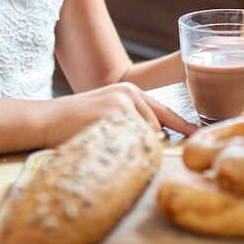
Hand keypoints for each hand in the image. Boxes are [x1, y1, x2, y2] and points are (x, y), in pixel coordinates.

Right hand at [44, 82, 197, 145]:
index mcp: (130, 91)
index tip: (199, 136)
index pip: (165, 112)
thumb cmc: (74, 122)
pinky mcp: (114, 116)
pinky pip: (131, 143)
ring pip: (145, 139)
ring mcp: (123, 104)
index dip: (183, 126)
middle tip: (119, 151)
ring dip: (132, 151)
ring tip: (107, 147)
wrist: (45, 120)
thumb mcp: (107, 111)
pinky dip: (123, 152)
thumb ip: (131, 119)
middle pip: (156, 131)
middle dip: (145, 147)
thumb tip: (154, 140)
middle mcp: (130, 94)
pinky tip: (104, 147)